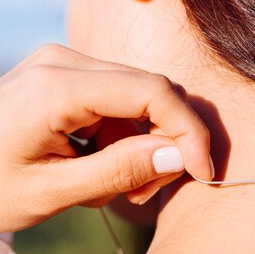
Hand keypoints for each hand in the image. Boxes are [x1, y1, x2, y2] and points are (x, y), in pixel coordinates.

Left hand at [0, 44, 212, 231]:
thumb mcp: (52, 192)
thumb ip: (119, 171)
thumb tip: (180, 156)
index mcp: (55, 87)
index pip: (152, 91)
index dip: (188, 131)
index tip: (202, 171)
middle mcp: (63, 61)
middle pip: (152, 90)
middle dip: (168, 140)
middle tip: (151, 188)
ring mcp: (63, 63)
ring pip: (140, 96)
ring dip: (145, 142)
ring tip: (120, 186)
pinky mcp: (66, 74)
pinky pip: (119, 99)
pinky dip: (125, 135)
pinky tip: (103, 164)